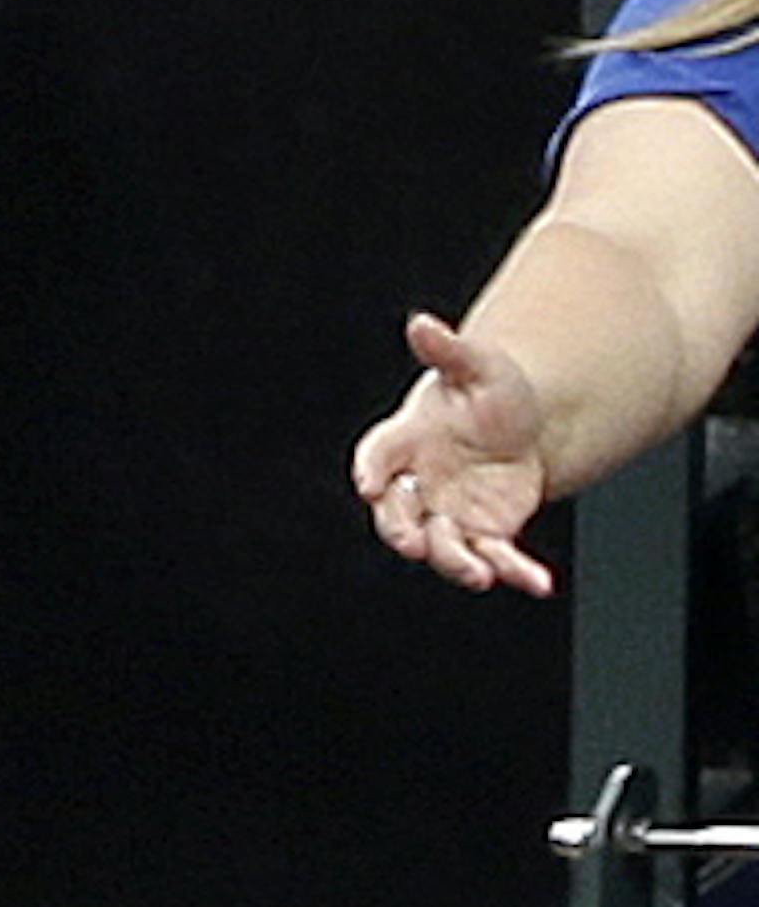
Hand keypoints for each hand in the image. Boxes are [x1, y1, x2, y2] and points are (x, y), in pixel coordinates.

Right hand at [352, 312, 555, 596]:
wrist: (526, 422)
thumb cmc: (489, 390)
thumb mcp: (476, 365)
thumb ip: (447, 351)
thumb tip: (420, 324)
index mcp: (407, 441)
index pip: (377, 457)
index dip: (370, 471)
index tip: (368, 483)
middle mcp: (420, 486)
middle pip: (400, 517)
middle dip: (403, 534)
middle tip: (414, 543)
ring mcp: (450, 515)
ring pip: (443, 548)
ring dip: (457, 563)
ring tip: (479, 572)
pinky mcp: (485, 535)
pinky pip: (496, 558)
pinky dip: (516, 573)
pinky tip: (539, 582)